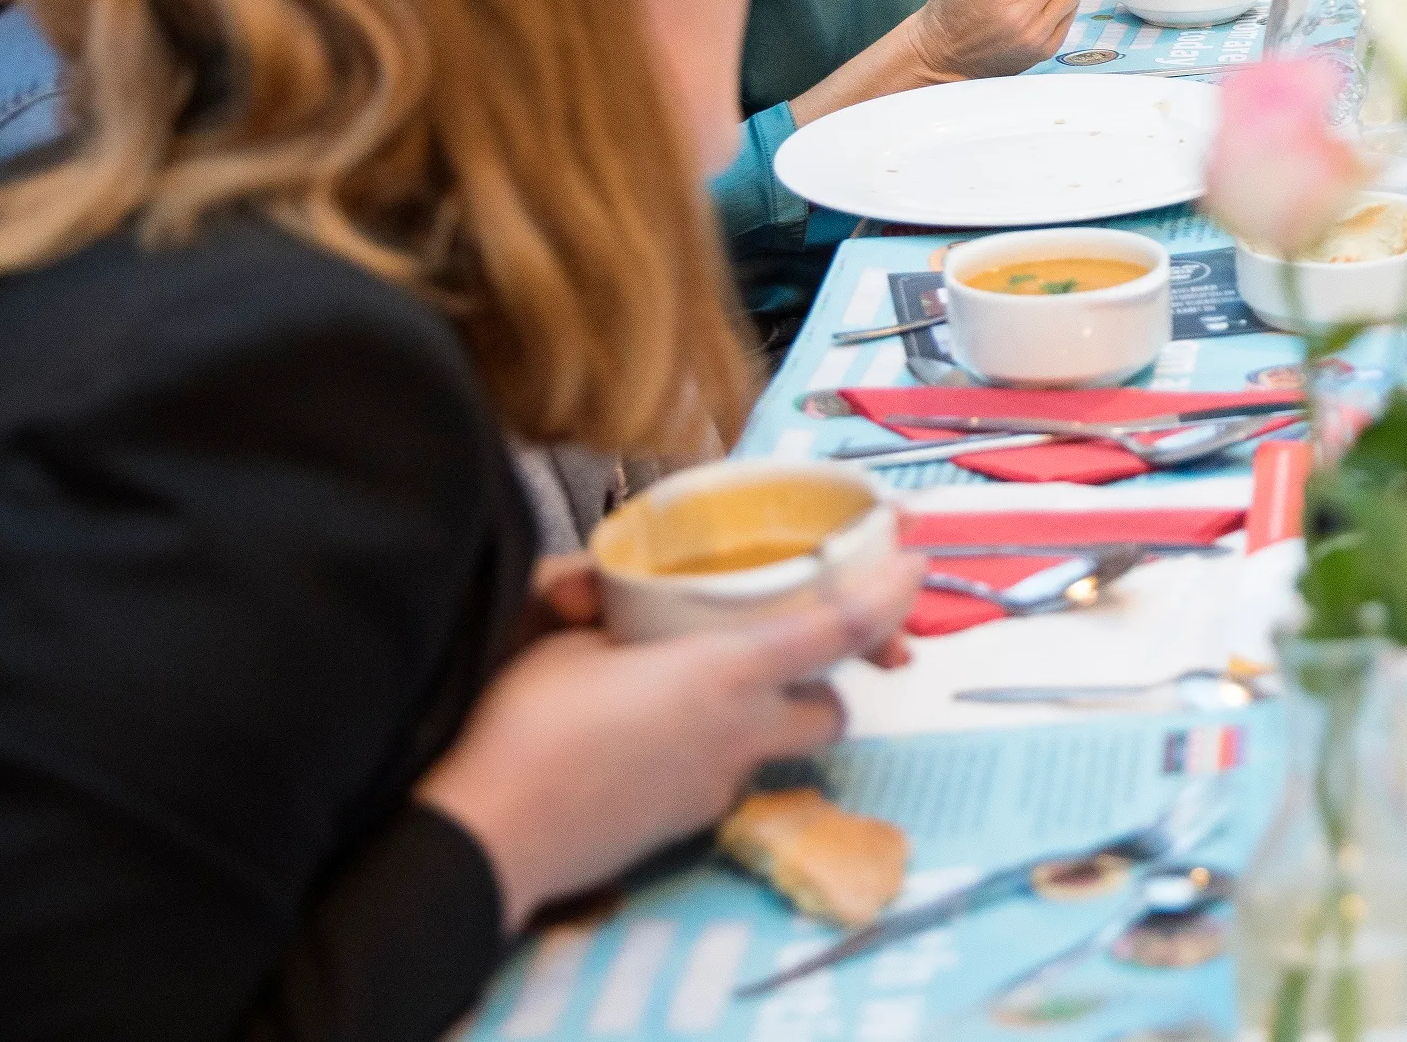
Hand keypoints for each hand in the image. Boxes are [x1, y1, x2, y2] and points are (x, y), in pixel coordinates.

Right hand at [418, 550, 921, 933]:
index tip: (918, 566)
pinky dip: (711, 749)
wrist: (488, 839)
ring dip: (769, 716)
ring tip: (714, 690)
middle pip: (833, 710)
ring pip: (775, 744)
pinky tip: (657, 738)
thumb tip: (588, 589)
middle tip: (800, 650)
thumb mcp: (564, 641)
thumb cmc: (526, 725)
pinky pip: (721, 776)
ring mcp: (716, 785)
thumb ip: (602, 609)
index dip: (888, 597)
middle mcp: (740, 731)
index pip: (837, 632)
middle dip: (834, 682)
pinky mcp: (684, 823)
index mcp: (725, 670)